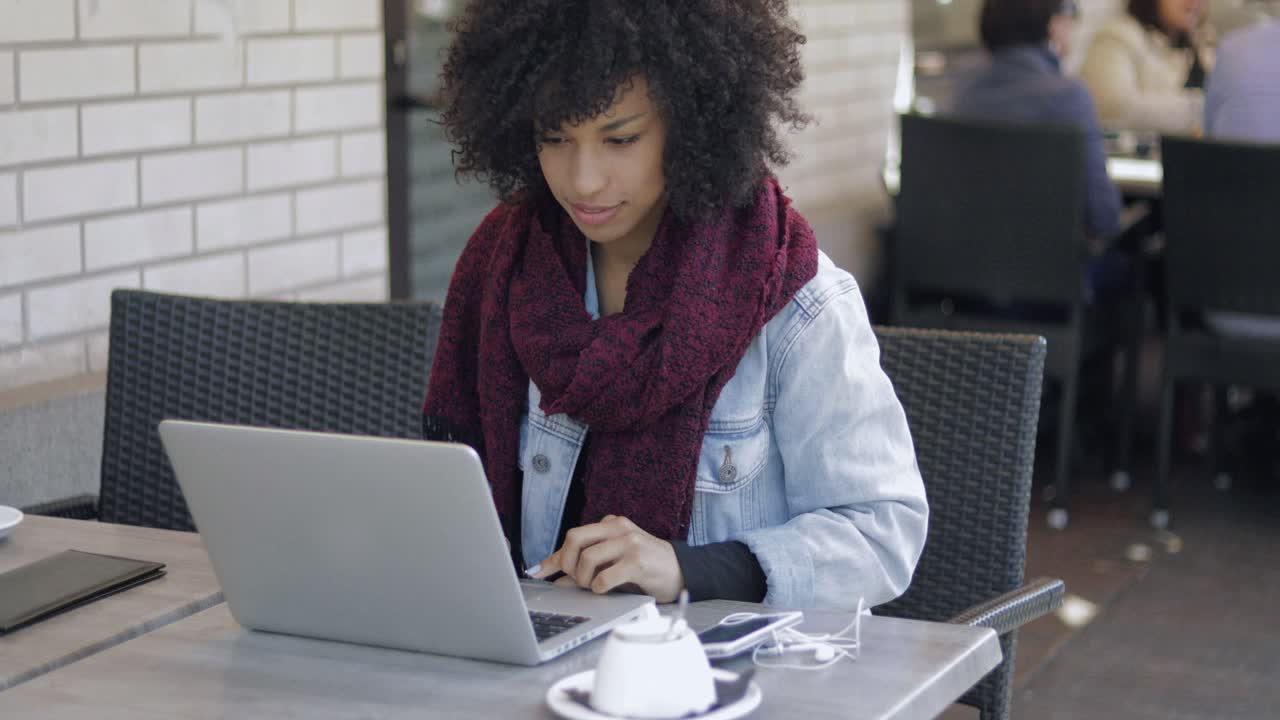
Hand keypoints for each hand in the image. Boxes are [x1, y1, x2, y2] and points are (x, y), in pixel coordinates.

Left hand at [529, 515, 684, 602]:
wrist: (683, 571)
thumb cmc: (646, 566)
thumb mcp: (615, 560)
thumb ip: (589, 565)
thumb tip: (557, 580)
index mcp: (611, 524)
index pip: (573, 536)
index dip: (553, 556)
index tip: (538, 571)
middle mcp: (619, 528)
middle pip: (574, 538)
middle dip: (566, 563)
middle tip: (573, 579)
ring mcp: (629, 543)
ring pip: (587, 558)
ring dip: (583, 578)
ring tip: (593, 586)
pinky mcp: (638, 562)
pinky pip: (605, 576)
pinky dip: (599, 587)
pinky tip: (605, 590)